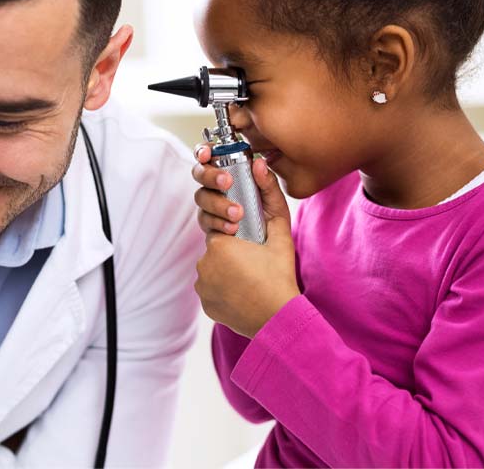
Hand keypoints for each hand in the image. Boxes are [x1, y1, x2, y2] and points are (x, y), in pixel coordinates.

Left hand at [192, 145, 300, 338]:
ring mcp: (202, 284)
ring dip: (226, 269)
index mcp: (220, 242)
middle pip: (217, 247)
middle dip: (232, 251)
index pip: (221, 227)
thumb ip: (269, 194)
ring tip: (249, 278)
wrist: (278, 319)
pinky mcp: (205, 302)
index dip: (236, 232)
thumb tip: (258, 164)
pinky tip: (241, 292)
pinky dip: (223, 288)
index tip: (250, 241)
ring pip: (212, 268)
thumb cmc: (280, 274)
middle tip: (252, 263)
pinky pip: (211, 288)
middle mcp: (204, 262)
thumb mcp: (281, 232)